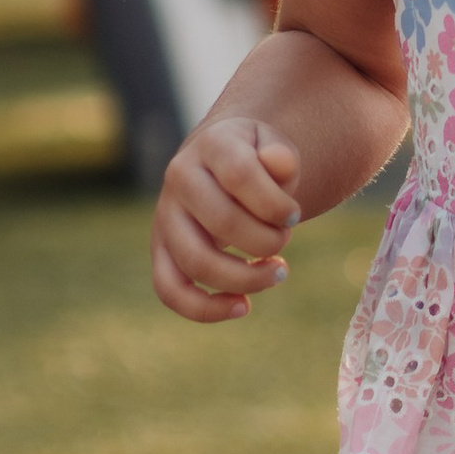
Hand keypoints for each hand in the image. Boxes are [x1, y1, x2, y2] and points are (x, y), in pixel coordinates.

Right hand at [152, 116, 301, 324]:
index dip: (275, 204)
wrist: (219, 163)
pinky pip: (169, 290)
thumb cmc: (256, 159)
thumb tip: (279, 164)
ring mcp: (165, 216)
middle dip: (267, 241)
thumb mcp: (274, 146)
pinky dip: (205, 309)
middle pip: (222, 222)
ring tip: (278, 273)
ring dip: (245, 279)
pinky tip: (243, 307)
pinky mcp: (160, 250)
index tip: (294, 216)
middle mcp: (179, 177)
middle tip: (285, 240)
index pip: (240, 175)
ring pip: (196, 262)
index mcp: (212, 144)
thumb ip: (282, 157)